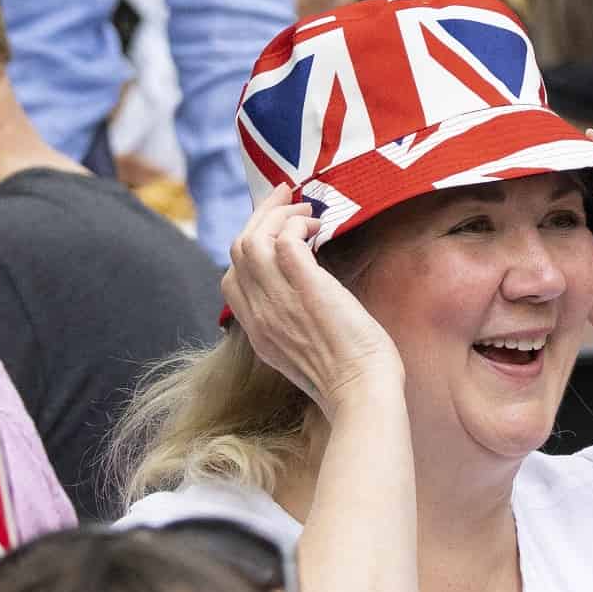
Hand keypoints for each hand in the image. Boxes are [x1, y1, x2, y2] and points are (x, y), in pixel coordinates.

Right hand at [220, 190, 400, 418]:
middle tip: (285, 198)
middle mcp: (259, 314)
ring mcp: (278, 300)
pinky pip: (284, 240)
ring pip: (252, 238)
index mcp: (257, 332)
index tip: (274, 232)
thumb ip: (294, 325)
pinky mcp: (305, 287)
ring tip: (306, 212)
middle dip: (260, 216)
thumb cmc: (350, 377)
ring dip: (278, 214)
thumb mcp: (303, 354)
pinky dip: (297, 225)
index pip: (231, 279)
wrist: (361, 392)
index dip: (250, 247)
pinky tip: (317, 227)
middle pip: (237, 250)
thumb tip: (308, 295)